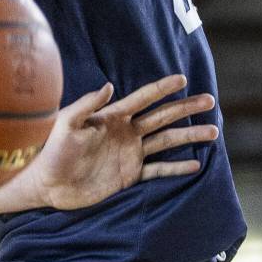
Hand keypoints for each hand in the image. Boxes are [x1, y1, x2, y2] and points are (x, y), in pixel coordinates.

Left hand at [30, 74, 218, 210]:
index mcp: (111, 117)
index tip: (182, 78)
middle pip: (161, 117)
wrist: (48, 183)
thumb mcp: (66, 123)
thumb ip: (87, 105)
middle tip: (209, 100)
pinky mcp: (129, 175)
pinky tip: (196, 164)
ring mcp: (129, 154)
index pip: (142, 99)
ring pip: (166, 142)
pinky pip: (159, 170)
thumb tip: (109, 86)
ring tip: (213, 131)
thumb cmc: (52, 149)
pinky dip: (177, 167)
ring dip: (189, 136)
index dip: (161, 88)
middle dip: (185, 109)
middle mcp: (125, 133)